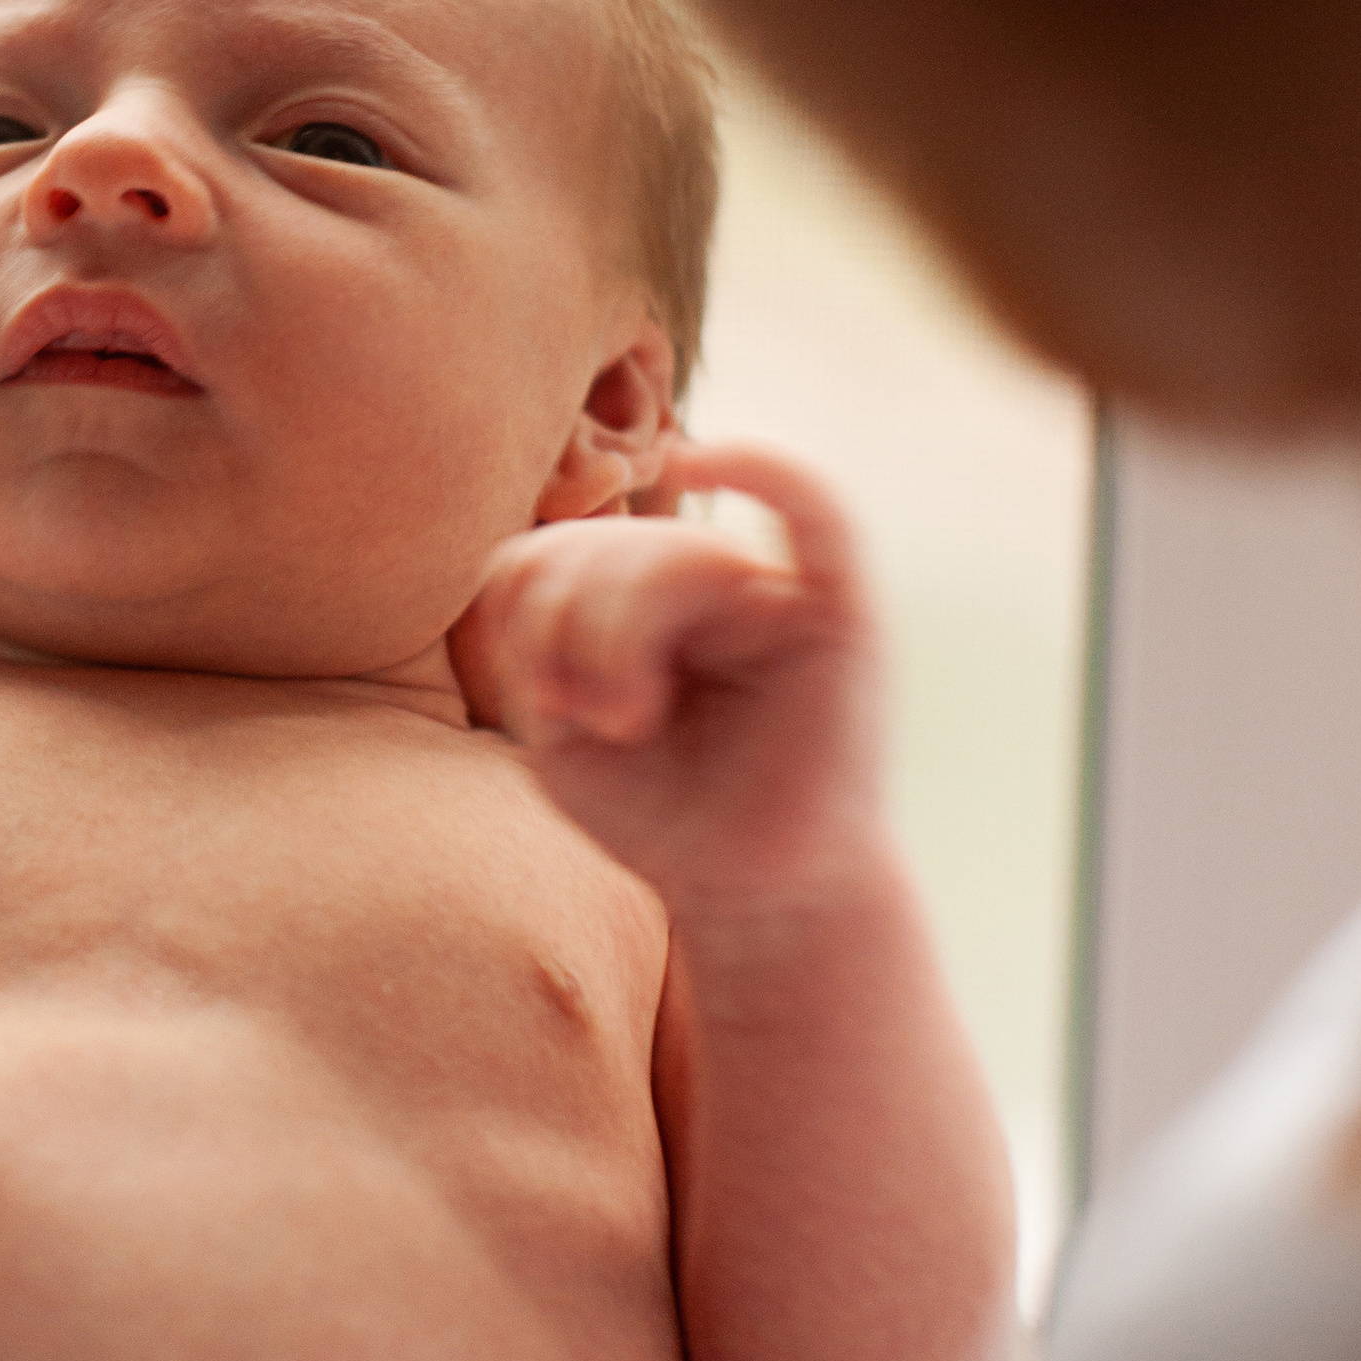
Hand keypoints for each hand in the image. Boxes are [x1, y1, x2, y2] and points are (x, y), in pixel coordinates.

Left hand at [452, 440, 891, 926]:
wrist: (758, 900)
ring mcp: (777, 594)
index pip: (549, 551)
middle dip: (568, 626)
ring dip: (613, 630)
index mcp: (641, 599)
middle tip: (596, 720)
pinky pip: (816, 509)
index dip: (519, 608)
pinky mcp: (841, 618)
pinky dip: (759, 468)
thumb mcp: (566, 735)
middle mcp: (711, 581)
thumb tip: (546, 556)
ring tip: (628, 717)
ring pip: (669, 549)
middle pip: (603, 545)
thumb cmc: (667, 817)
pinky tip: (698, 461)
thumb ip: (541, 641)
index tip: (538, 700)